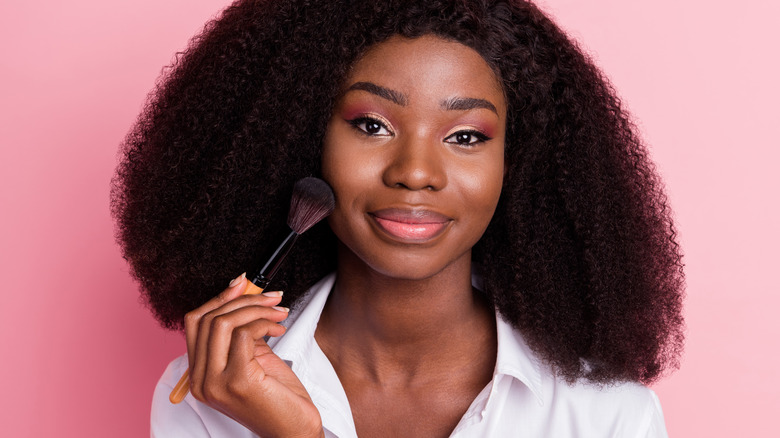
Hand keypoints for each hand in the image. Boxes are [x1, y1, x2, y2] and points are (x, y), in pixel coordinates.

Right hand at [184, 274, 323, 437]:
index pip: (195, 323)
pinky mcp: (237, 381)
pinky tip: (278, 329)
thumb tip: (242, 294)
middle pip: (207, 319)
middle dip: (243, 300)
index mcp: (200, 375)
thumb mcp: (254, 359)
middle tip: (272, 297)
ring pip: (223, 323)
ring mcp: (216, 383)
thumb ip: (241, 333)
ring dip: (257, 309)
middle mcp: (201, 381)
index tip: (242, 283)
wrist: (294, 431)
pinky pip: (243, 335)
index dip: (219, 298)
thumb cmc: (278, 398)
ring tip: (279, 313)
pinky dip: (263, 323)